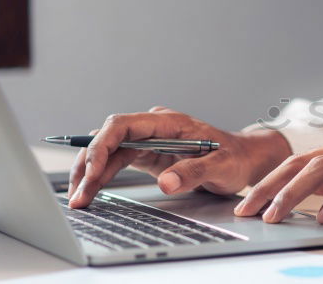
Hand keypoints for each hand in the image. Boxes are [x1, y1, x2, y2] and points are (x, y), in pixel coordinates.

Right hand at [67, 106, 291, 207]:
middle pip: (108, 140)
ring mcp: (147, 140)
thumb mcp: (221, 166)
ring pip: (107, 152)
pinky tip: (90, 191)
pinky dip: (101, 176)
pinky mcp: (146, 154)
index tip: (93, 170)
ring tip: (79, 199)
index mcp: (168, 121)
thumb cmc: (234, 157)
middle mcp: (152, 127)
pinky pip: (116, 162)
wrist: (243, 159)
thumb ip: (194, 171)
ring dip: (90, 174)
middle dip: (88, 165)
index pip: (123, 125)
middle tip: (79, 195)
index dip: (102, 146)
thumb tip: (166, 182)